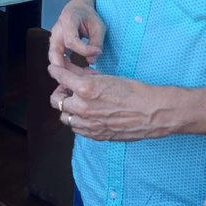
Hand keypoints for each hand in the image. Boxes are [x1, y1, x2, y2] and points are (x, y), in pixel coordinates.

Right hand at [48, 0, 104, 68]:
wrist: (77, 10)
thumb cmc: (88, 16)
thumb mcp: (98, 26)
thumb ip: (96, 42)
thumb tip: (91, 61)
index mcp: (67, 21)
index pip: (71, 41)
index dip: (85, 50)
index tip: (98, 52)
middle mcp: (56, 31)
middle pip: (55, 55)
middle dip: (69, 69)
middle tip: (86, 76)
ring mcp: (53, 40)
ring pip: (54, 61)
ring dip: (69, 72)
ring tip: (87, 74)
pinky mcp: (55, 47)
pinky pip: (58, 61)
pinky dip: (68, 70)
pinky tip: (82, 73)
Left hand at [48, 65, 177, 141]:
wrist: (152, 112)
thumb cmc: (133, 91)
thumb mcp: (107, 77)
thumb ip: (86, 76)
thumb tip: (73, 71)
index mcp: (85, 89)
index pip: (59, 77)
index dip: (55, 71)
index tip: (54, 69)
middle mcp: (82, 107)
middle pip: (56, 100)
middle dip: (60, 92)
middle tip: (68, 89)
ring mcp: (88, 124)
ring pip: (64, 117)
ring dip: (68, 109)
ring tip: (78, 103)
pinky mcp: (95, 135)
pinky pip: (77, 129)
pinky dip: (78, 121)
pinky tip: (87, 115)